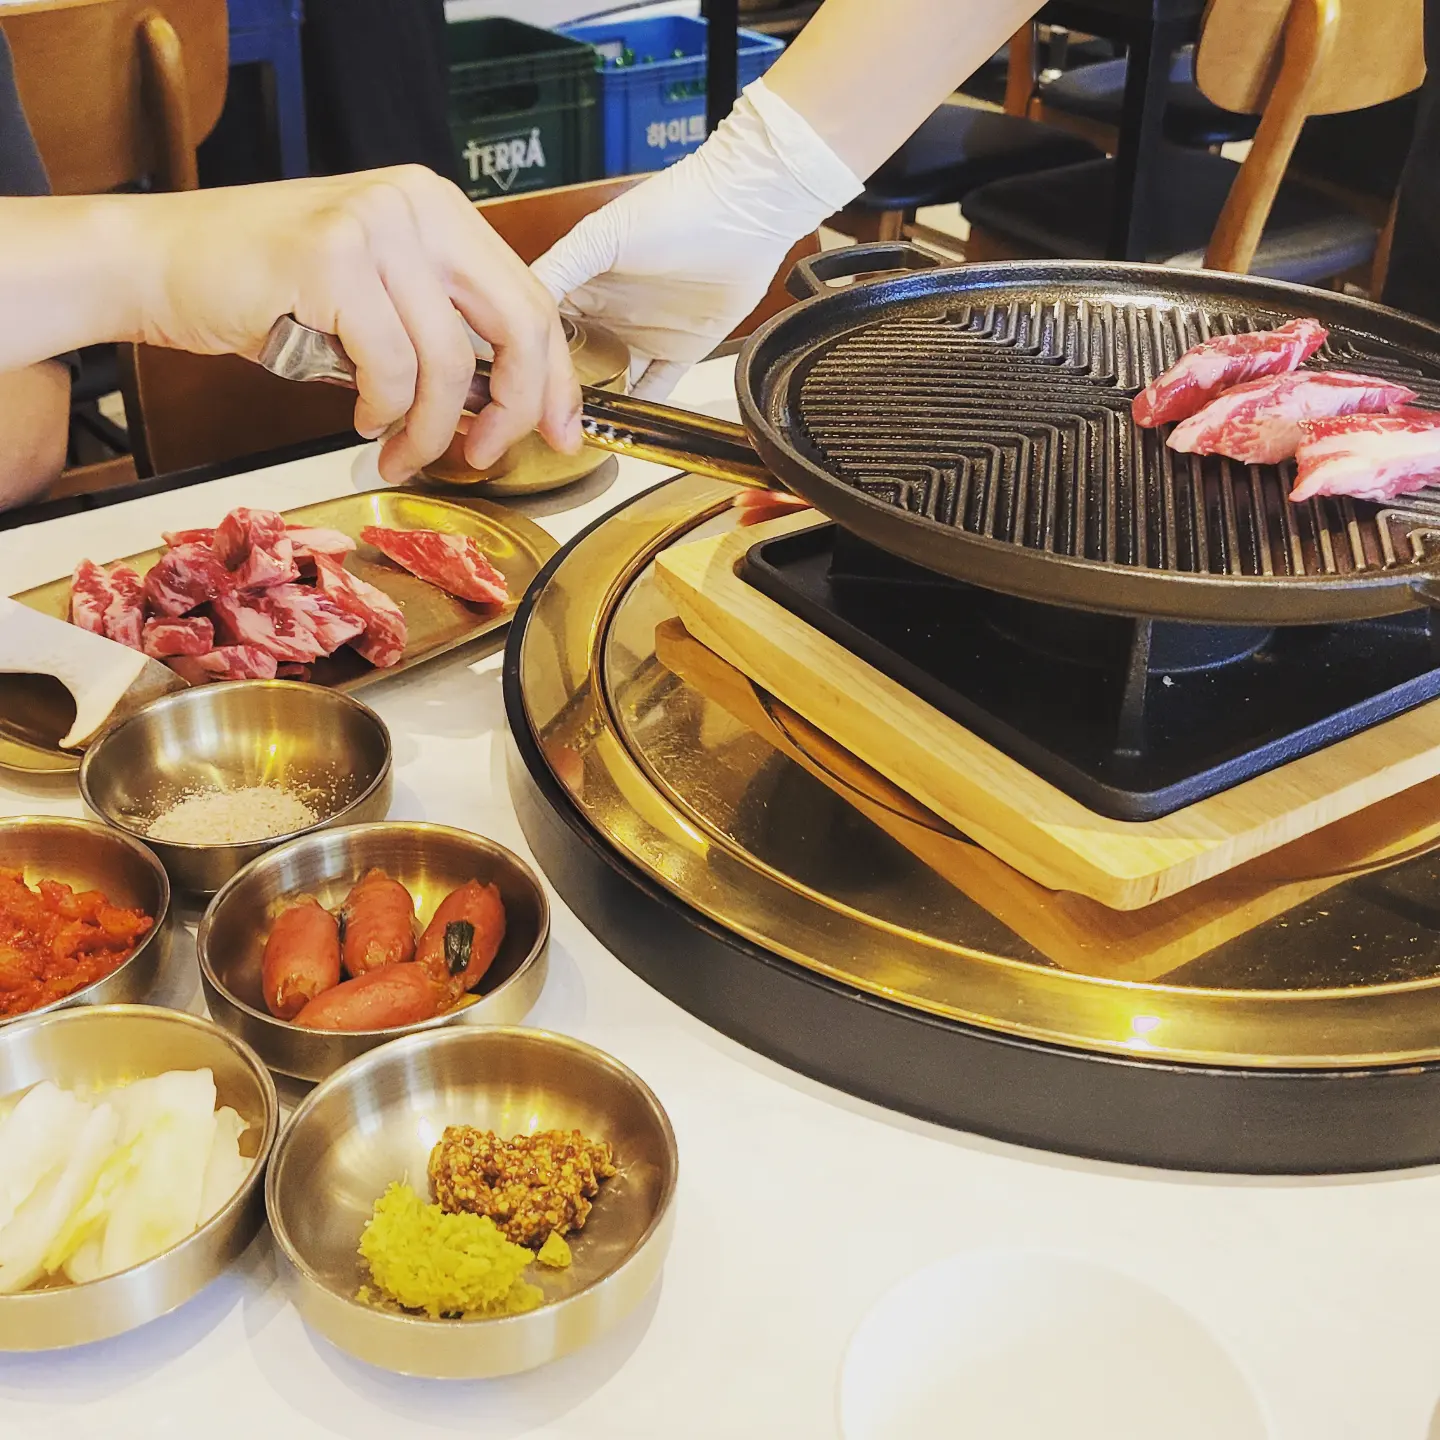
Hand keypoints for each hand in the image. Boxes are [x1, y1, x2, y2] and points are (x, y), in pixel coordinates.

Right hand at [136, 167, 581, 482]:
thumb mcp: (378, 298)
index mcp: (440, 210)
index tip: (562, 432)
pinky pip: (388, 368)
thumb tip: (509, 405)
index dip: (556, 380)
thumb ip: (444, 331)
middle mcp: (417, 205)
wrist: (160, 262)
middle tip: (485, 455)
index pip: (531, 301)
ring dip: (429, 430)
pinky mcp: (330, 260)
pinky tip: (360, 415)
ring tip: (398, 451)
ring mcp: (374, 226)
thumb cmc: (267, 288)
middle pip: (518, 327)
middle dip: (514, 410)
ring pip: (450, 364)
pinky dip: (380, 411)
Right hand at [531, 81, 860, 399]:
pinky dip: (642, 412)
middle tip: (537, 420)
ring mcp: (644, 334)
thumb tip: (515, 301)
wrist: (744, 212)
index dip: (528, 354)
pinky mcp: (681, 351)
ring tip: (572, 432)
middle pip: (575, 361)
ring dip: (596, 406)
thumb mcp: (599, 238)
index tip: (511, 382)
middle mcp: (610, 311)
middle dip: (558, 390)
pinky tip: (623, 429)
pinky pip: (656, 390)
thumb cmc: (676, 207)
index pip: (545, 327)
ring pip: (612, 381)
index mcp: (584, 282)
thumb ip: (557, 270)